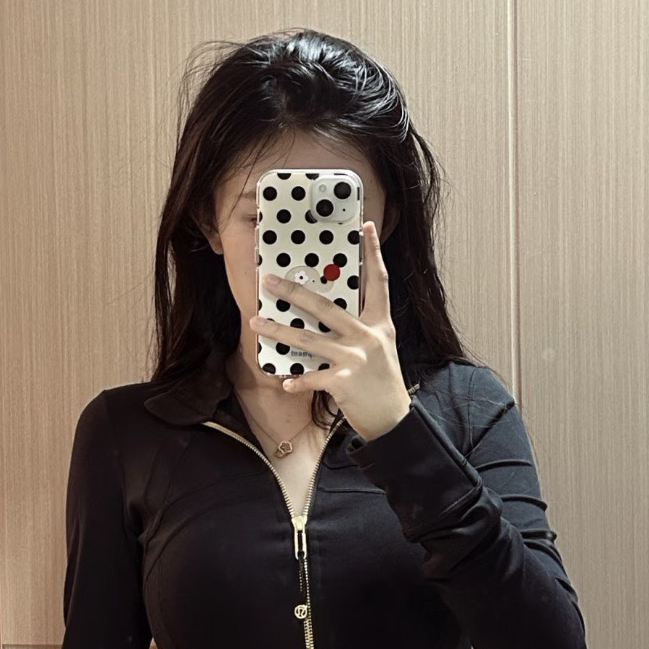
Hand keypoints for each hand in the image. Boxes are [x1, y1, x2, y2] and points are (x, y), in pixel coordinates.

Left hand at [249, 222, 411, 443]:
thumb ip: (359, 328)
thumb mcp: (379, 347)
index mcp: (379, 323)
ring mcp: (355, 358)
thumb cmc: (382, 382)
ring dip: (278, 330)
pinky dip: (296, 379)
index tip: (366, 228)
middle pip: (325, 307)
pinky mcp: (343, 381)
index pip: (377, 281)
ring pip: (308, 339)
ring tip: (255, 323)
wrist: (393, 420)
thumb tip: (328, 313)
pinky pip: (311, 376)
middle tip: (269, 280)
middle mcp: (367, 336)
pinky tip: (285, 380)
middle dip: (293, 292)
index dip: (372, 253)